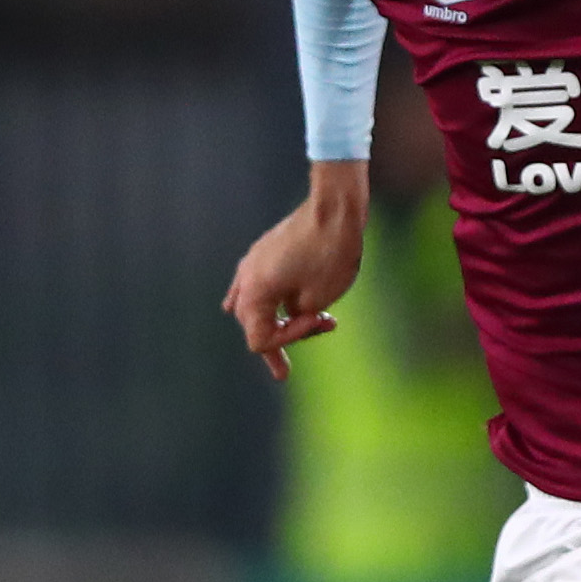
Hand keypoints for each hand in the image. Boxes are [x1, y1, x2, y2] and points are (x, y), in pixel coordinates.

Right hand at [223, 168, 369, 381]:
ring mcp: (253, 263)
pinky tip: (279, 310)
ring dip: (282, 320)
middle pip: (254, 324)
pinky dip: (274, 302)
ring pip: (258, 305)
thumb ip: (298, 318)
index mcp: (254, 292)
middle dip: (279, 341)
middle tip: (284, 372)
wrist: (335, 209)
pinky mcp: (266, 252)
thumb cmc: (330, 255)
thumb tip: (289, 317)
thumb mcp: (317, 299)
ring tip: (316, 326)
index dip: (289, 341)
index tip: (318, 323)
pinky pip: (259, 286)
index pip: (260, 338)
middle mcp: (246, 278)